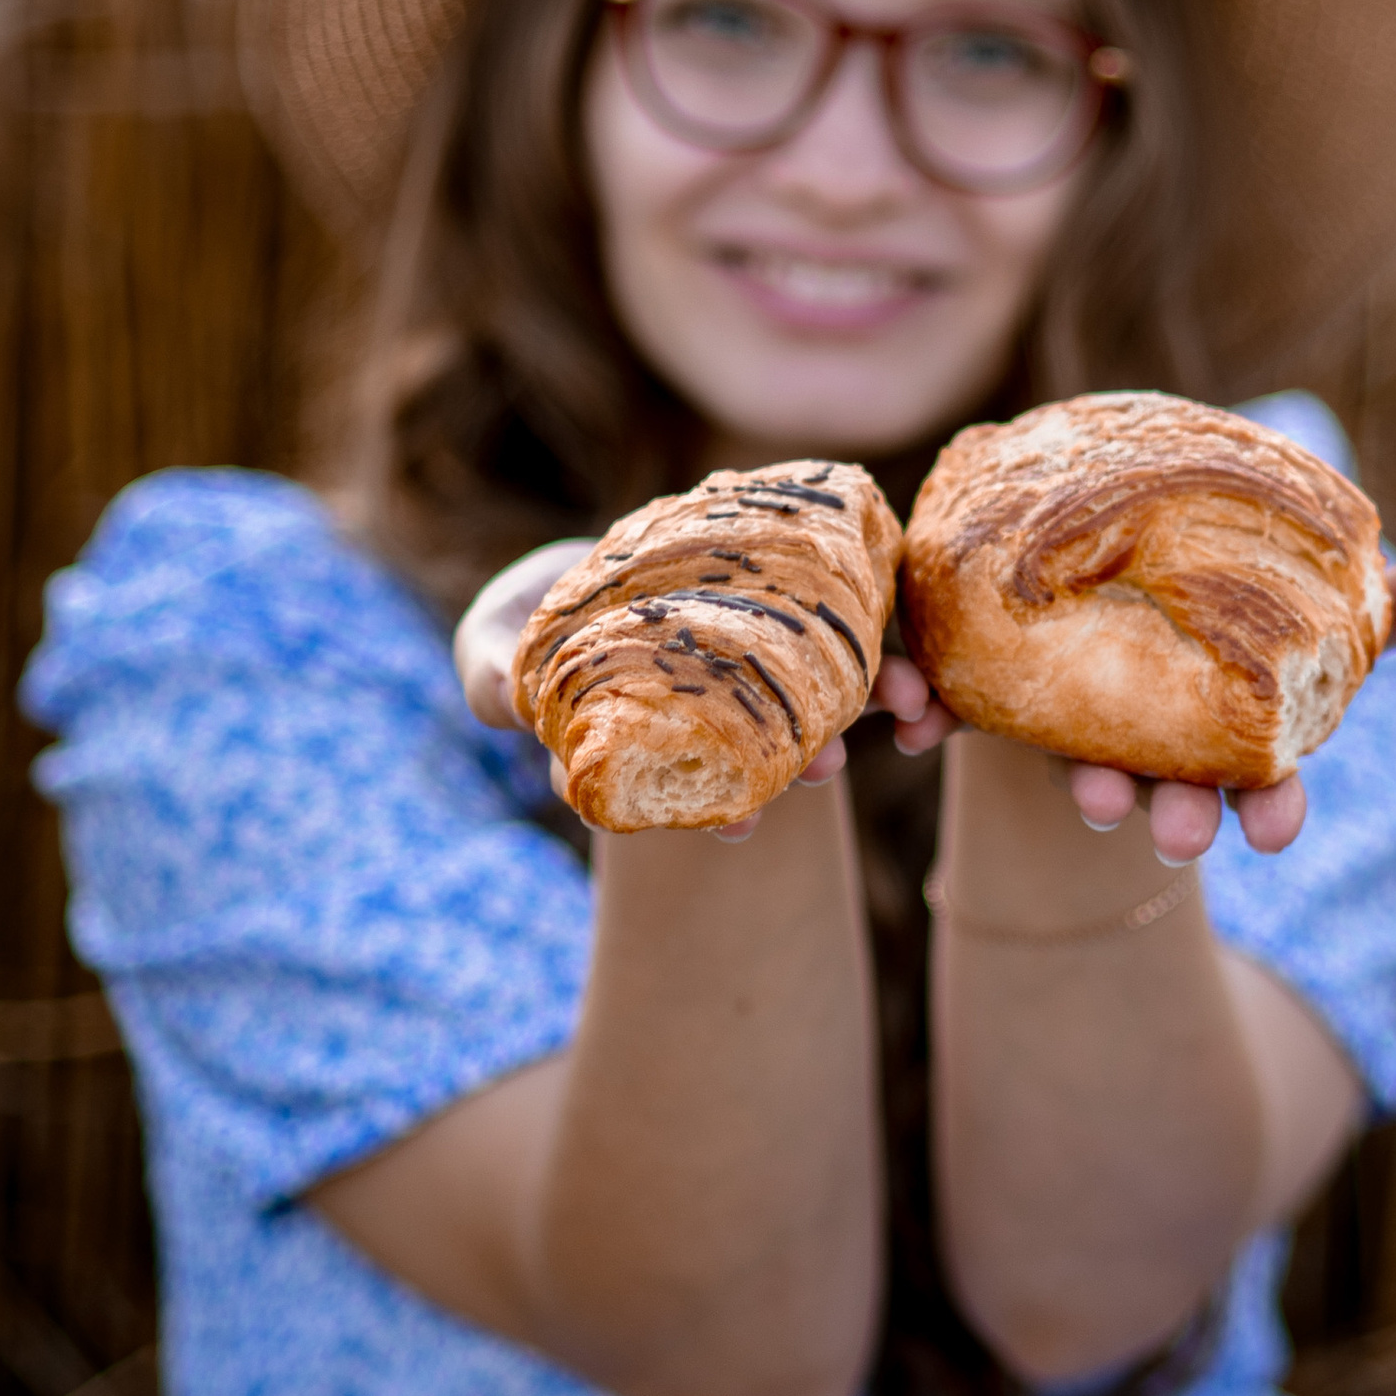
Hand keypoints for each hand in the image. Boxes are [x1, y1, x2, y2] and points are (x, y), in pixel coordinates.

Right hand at [455, 536, 916, 841]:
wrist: (568, 570)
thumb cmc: (520, 628)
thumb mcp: (491, 651)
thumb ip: (495, 678)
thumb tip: (506, 702)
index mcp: (649, 746)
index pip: (688, 791)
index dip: (719, 811)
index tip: (743, 826)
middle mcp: (709, 717)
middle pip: (773, 752)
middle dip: (808, 763)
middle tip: (831, 768)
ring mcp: (746, 665)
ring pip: (819, 693)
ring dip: (866, 702)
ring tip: (903, 703)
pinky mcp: (774, 608)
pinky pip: (832, 623)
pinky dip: (871, 633)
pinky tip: (896, 626)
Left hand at [883, 547, 1395, 865]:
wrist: (1106, 556)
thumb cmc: (1235, 589)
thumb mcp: (1317, 592)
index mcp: (1227, 727)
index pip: (1259, 781)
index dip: (1270, 807)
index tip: (1274, 833)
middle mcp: (1148, 739)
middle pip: (1165, 786)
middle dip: (1169, 812)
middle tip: (1166, 831)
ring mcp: (1068, 719)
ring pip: (1070, 760)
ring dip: (1073, 781)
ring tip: (1073, 789)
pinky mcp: (986, 685)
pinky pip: (950, 705)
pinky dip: (926, 712)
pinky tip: (906, 720)